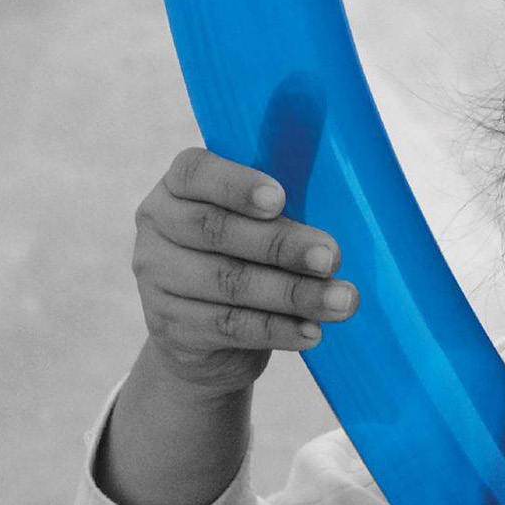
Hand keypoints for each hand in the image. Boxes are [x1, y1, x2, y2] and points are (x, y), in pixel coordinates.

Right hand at [130, 147, 358, 397]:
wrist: (208, 332)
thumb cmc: (248, 254)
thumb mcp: (257, 223)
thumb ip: (283, 210)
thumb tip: (349, 213)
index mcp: (177, 188)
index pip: (195, 172)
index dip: (237, 185)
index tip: (280, 199)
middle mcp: (157, 228)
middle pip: (217, 230)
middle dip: (282, 245)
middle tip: (333, 258)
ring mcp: (156, 280)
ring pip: (228, 282)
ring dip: (293, 293)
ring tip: (342, 300)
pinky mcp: (169, 327)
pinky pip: (229, 326)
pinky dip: (278, 329)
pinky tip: (313, 331)